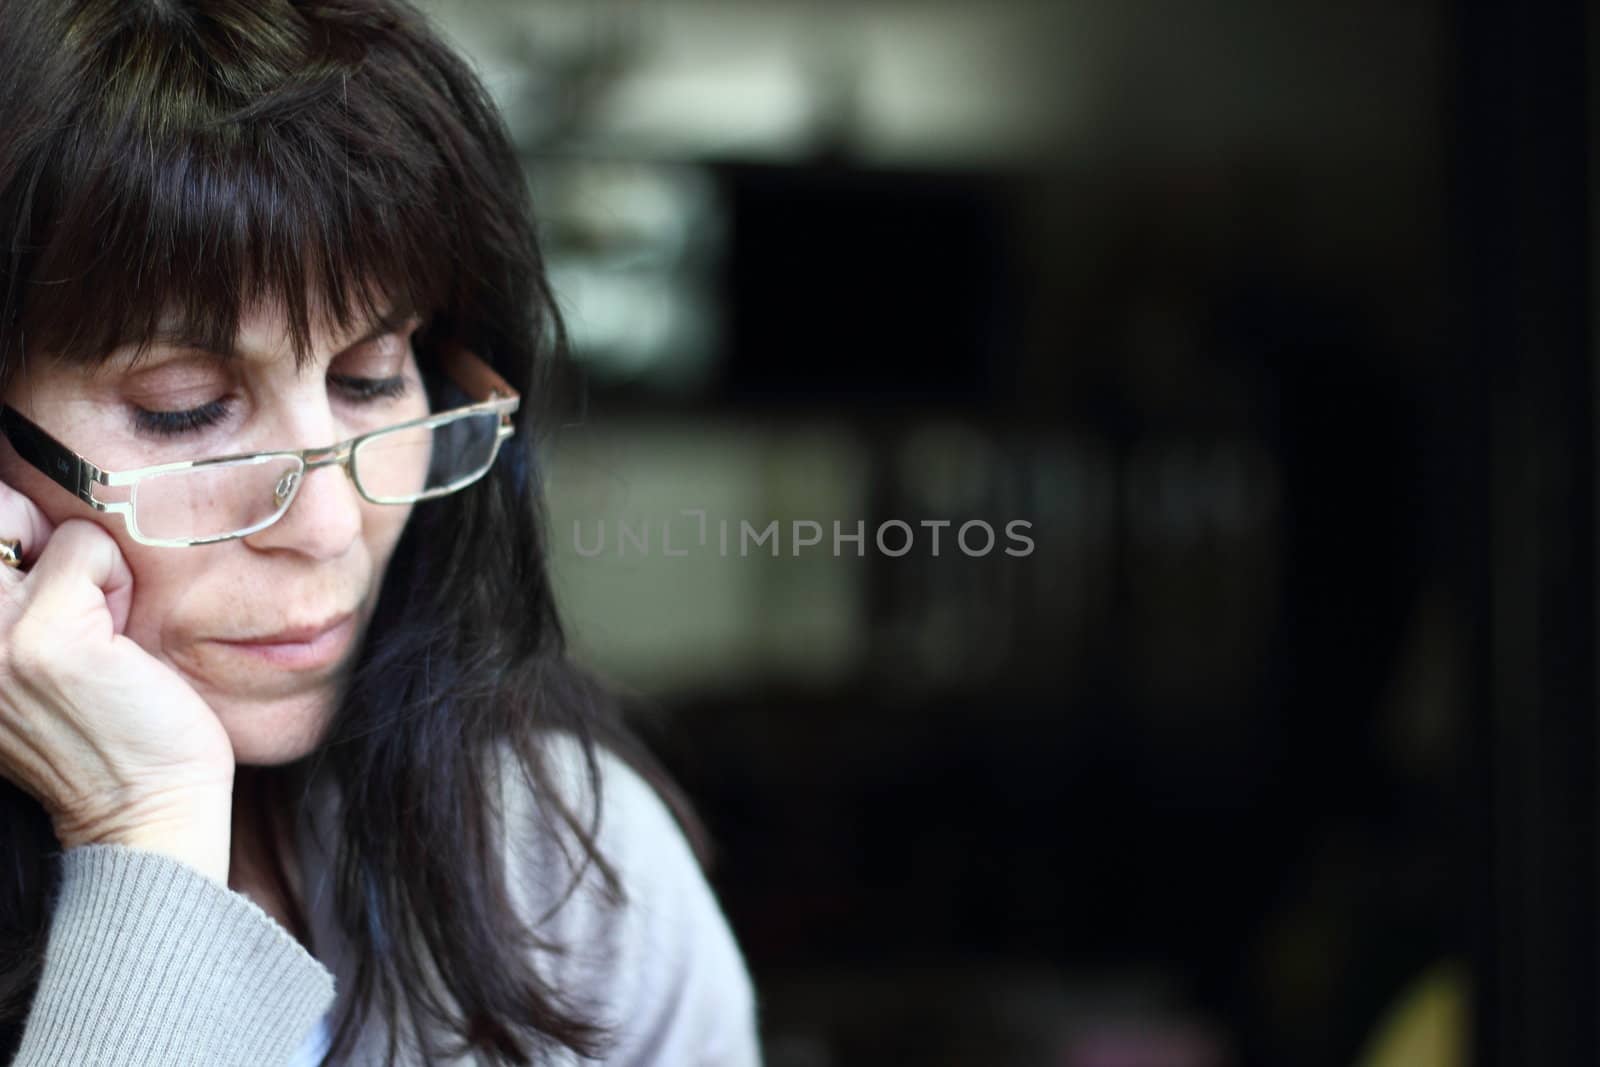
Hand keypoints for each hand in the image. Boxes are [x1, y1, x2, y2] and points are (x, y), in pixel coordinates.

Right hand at [0, 481, 235, 883]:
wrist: (144, 807)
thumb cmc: (101, 725)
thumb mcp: (21, 655)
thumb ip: (6, 596)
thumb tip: (15, 515)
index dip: (13, 541)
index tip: (46, 594)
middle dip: (43, 541)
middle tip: (78, 608)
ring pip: (42, 526)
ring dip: (86, 568)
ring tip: (101, 630)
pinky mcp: (45, 638)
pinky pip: (90, 548)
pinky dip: (118, 581)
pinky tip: (122, 641)